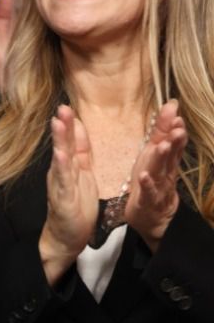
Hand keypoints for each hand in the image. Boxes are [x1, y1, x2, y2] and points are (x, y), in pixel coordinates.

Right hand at [40, 105, 97, 281]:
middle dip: (62, 125)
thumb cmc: (75, 205)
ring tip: (58, 122)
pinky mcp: (62, 198)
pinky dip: (61, 166)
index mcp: (69, 165)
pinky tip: (61, 155)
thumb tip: (77, 125)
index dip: (70, 122)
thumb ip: (79, 150)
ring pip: (60, 158)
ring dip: (59, 140)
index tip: (69, 104)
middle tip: (62, 106)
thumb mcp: (81, 173)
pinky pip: (63, 180)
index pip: (70, 140)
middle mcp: (61, 171)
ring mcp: (60, 184)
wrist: (66, 236)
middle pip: (62, 144)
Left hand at [123, 100, 186, 249]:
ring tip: (163, 146)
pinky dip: (146, 185)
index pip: (173, 144)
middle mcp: (164, 173)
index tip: (177, 115)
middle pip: (171, 156)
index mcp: (165, 162)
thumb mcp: (155, 155)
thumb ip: (162, 132)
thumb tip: (171, 106)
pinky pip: (147, 193)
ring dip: (163, 159)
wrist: (151, 217)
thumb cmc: (151, 182)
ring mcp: (158, 188)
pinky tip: (143, 176)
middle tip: (178, 128)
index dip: (175, 130)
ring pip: (161, 172)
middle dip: (175, 141)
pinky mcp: (147, 202)